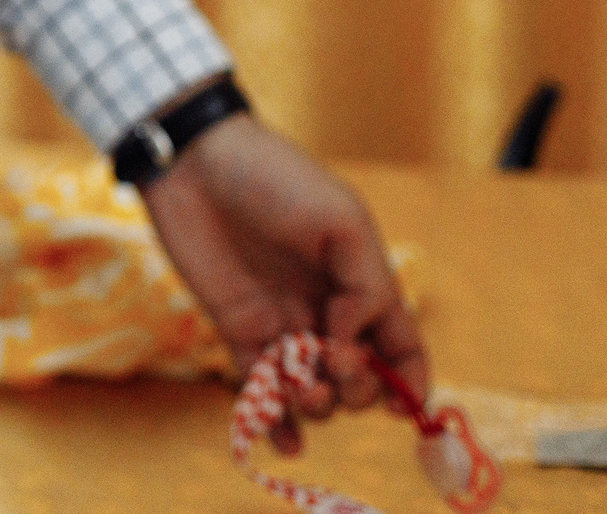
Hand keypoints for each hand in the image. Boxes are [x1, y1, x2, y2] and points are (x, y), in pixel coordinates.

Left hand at [140, 110, 429, 453]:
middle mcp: (325, 310)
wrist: (194, 162)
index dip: (412, 382)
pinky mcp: (236, 330)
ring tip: (305, 389)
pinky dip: (275, 422)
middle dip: (358, 389)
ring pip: (313, 390)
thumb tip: (354, 341)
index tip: (407, 406)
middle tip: (335, 361)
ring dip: (318, 405)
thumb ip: (366, 286)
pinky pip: (260, 388)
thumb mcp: (342, 222)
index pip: (401, 347)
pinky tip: (284, 443)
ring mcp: (281, 323)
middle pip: (359, 378)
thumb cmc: (275, 179)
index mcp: (361, 284)